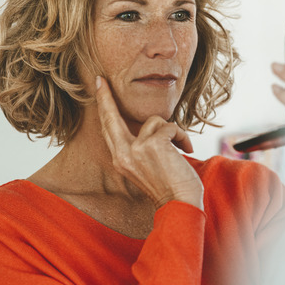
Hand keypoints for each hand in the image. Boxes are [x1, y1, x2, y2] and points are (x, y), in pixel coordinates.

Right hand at [95, 76, 203, 209]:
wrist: (180, 204)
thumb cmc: (169, 187)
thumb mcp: (145, 167)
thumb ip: (138, 148)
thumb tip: (146, 125)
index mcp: (120, 160)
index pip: (108, 129)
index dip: (104, 106)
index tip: (99, 87)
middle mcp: (122, 154)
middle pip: (112, 117)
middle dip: (106, 97)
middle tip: (102, 80)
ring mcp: (136, 149)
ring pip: (154, 121)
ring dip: (171, 132)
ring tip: (179, 150)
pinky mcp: (153, 144)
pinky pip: (170, 127)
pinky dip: (182, 137)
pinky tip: (185, 151)